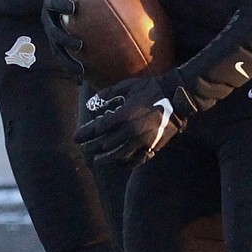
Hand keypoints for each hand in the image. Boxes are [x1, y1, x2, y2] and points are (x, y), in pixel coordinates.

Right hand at [42, 0, 83, 76]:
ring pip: (57, 48)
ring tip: (80, 70)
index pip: (55, 2)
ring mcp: (53, 32)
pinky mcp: (58, 44)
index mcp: (55, 0)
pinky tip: (84, 79)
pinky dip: (73, 67)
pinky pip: (64, 57)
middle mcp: (50, 17)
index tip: (73, 7)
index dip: (62, 5)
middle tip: (79, 46)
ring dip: (67, 60)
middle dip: (64, 39)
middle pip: (53, 30)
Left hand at [75, 76, 191, 166]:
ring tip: (96, 162)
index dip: (85, 134)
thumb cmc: (150, 89)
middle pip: (105, 144)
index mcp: (123, 115)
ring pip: (119, 155)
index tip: (75, 138)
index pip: (98, 128)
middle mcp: (130, 130)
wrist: (176, 97)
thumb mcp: (127, 86)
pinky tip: (118, 164)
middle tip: (83, 150)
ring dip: (105, 159)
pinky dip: (125, 164)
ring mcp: (142, 140)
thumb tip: (90, 104)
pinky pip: (136, 159)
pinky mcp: (152, 146)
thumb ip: (107, 95)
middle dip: (91, 148)